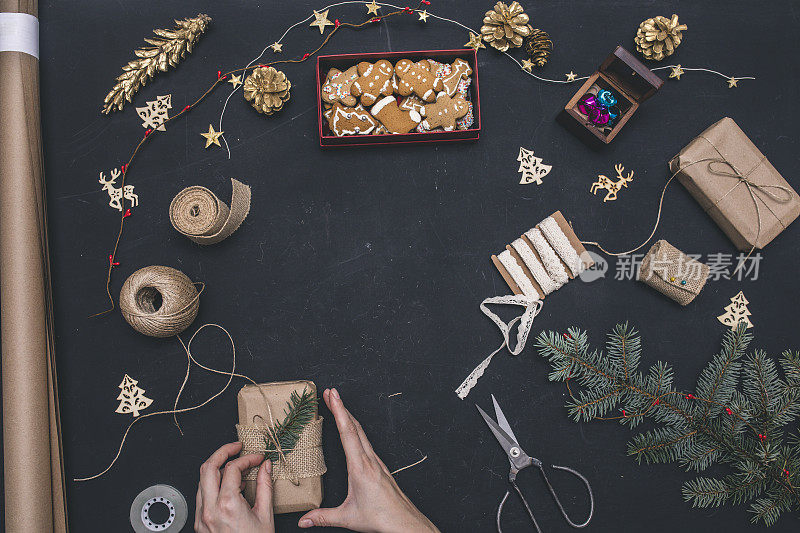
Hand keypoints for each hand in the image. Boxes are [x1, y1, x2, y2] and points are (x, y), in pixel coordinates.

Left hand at [195, 441, 274, 532]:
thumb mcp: (266, 515)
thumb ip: (265, 486)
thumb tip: (265, 467)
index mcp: (227, 505)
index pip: (232, 468)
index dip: (247, 458)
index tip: (257, 459)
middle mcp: (209, 510)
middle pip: (208, 467)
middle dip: (222, 452)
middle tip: (236, 448)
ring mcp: (201, 517)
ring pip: (201, 481)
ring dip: (216, 469)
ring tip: (233, 467)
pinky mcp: (199, 524)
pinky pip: (201, 496)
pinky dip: (213, 485)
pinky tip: (227, 487)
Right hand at [298, 388, 437, 532]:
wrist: (405, 523)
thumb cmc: (381, 518)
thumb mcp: (348, 518)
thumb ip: (324, 517)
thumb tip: (304, 521)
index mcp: (361, 468)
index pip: (348, 432)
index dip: (339, 411)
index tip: (332, 395)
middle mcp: (370, 460)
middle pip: (355, 426)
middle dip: (342, 407)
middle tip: (330, 392)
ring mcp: (377, 462)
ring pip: (362, 433)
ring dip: (349, 416)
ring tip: (338, 405)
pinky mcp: (380, 467)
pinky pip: (367, 442)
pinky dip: (356, 429)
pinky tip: (352, 430)